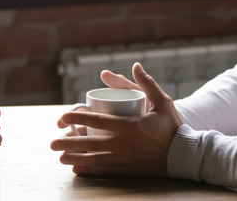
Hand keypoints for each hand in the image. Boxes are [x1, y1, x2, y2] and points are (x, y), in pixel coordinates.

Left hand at [50, 63, 182, 176]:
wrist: (184, 155)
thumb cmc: (172, 127)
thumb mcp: (163, 101)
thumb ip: (147, 83)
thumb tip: (135, 65)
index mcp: (128, 125)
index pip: (97, 120)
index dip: (77, 118)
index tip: (62, 117)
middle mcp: (122, 143)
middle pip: (89, 143)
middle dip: (68, 142)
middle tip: (52, 143)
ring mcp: (124, 158)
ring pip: (94, 159)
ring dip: (75, 158)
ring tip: (60, 158)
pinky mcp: (127, 169)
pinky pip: (104, 170)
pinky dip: (89, 170)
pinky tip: (77, 169)